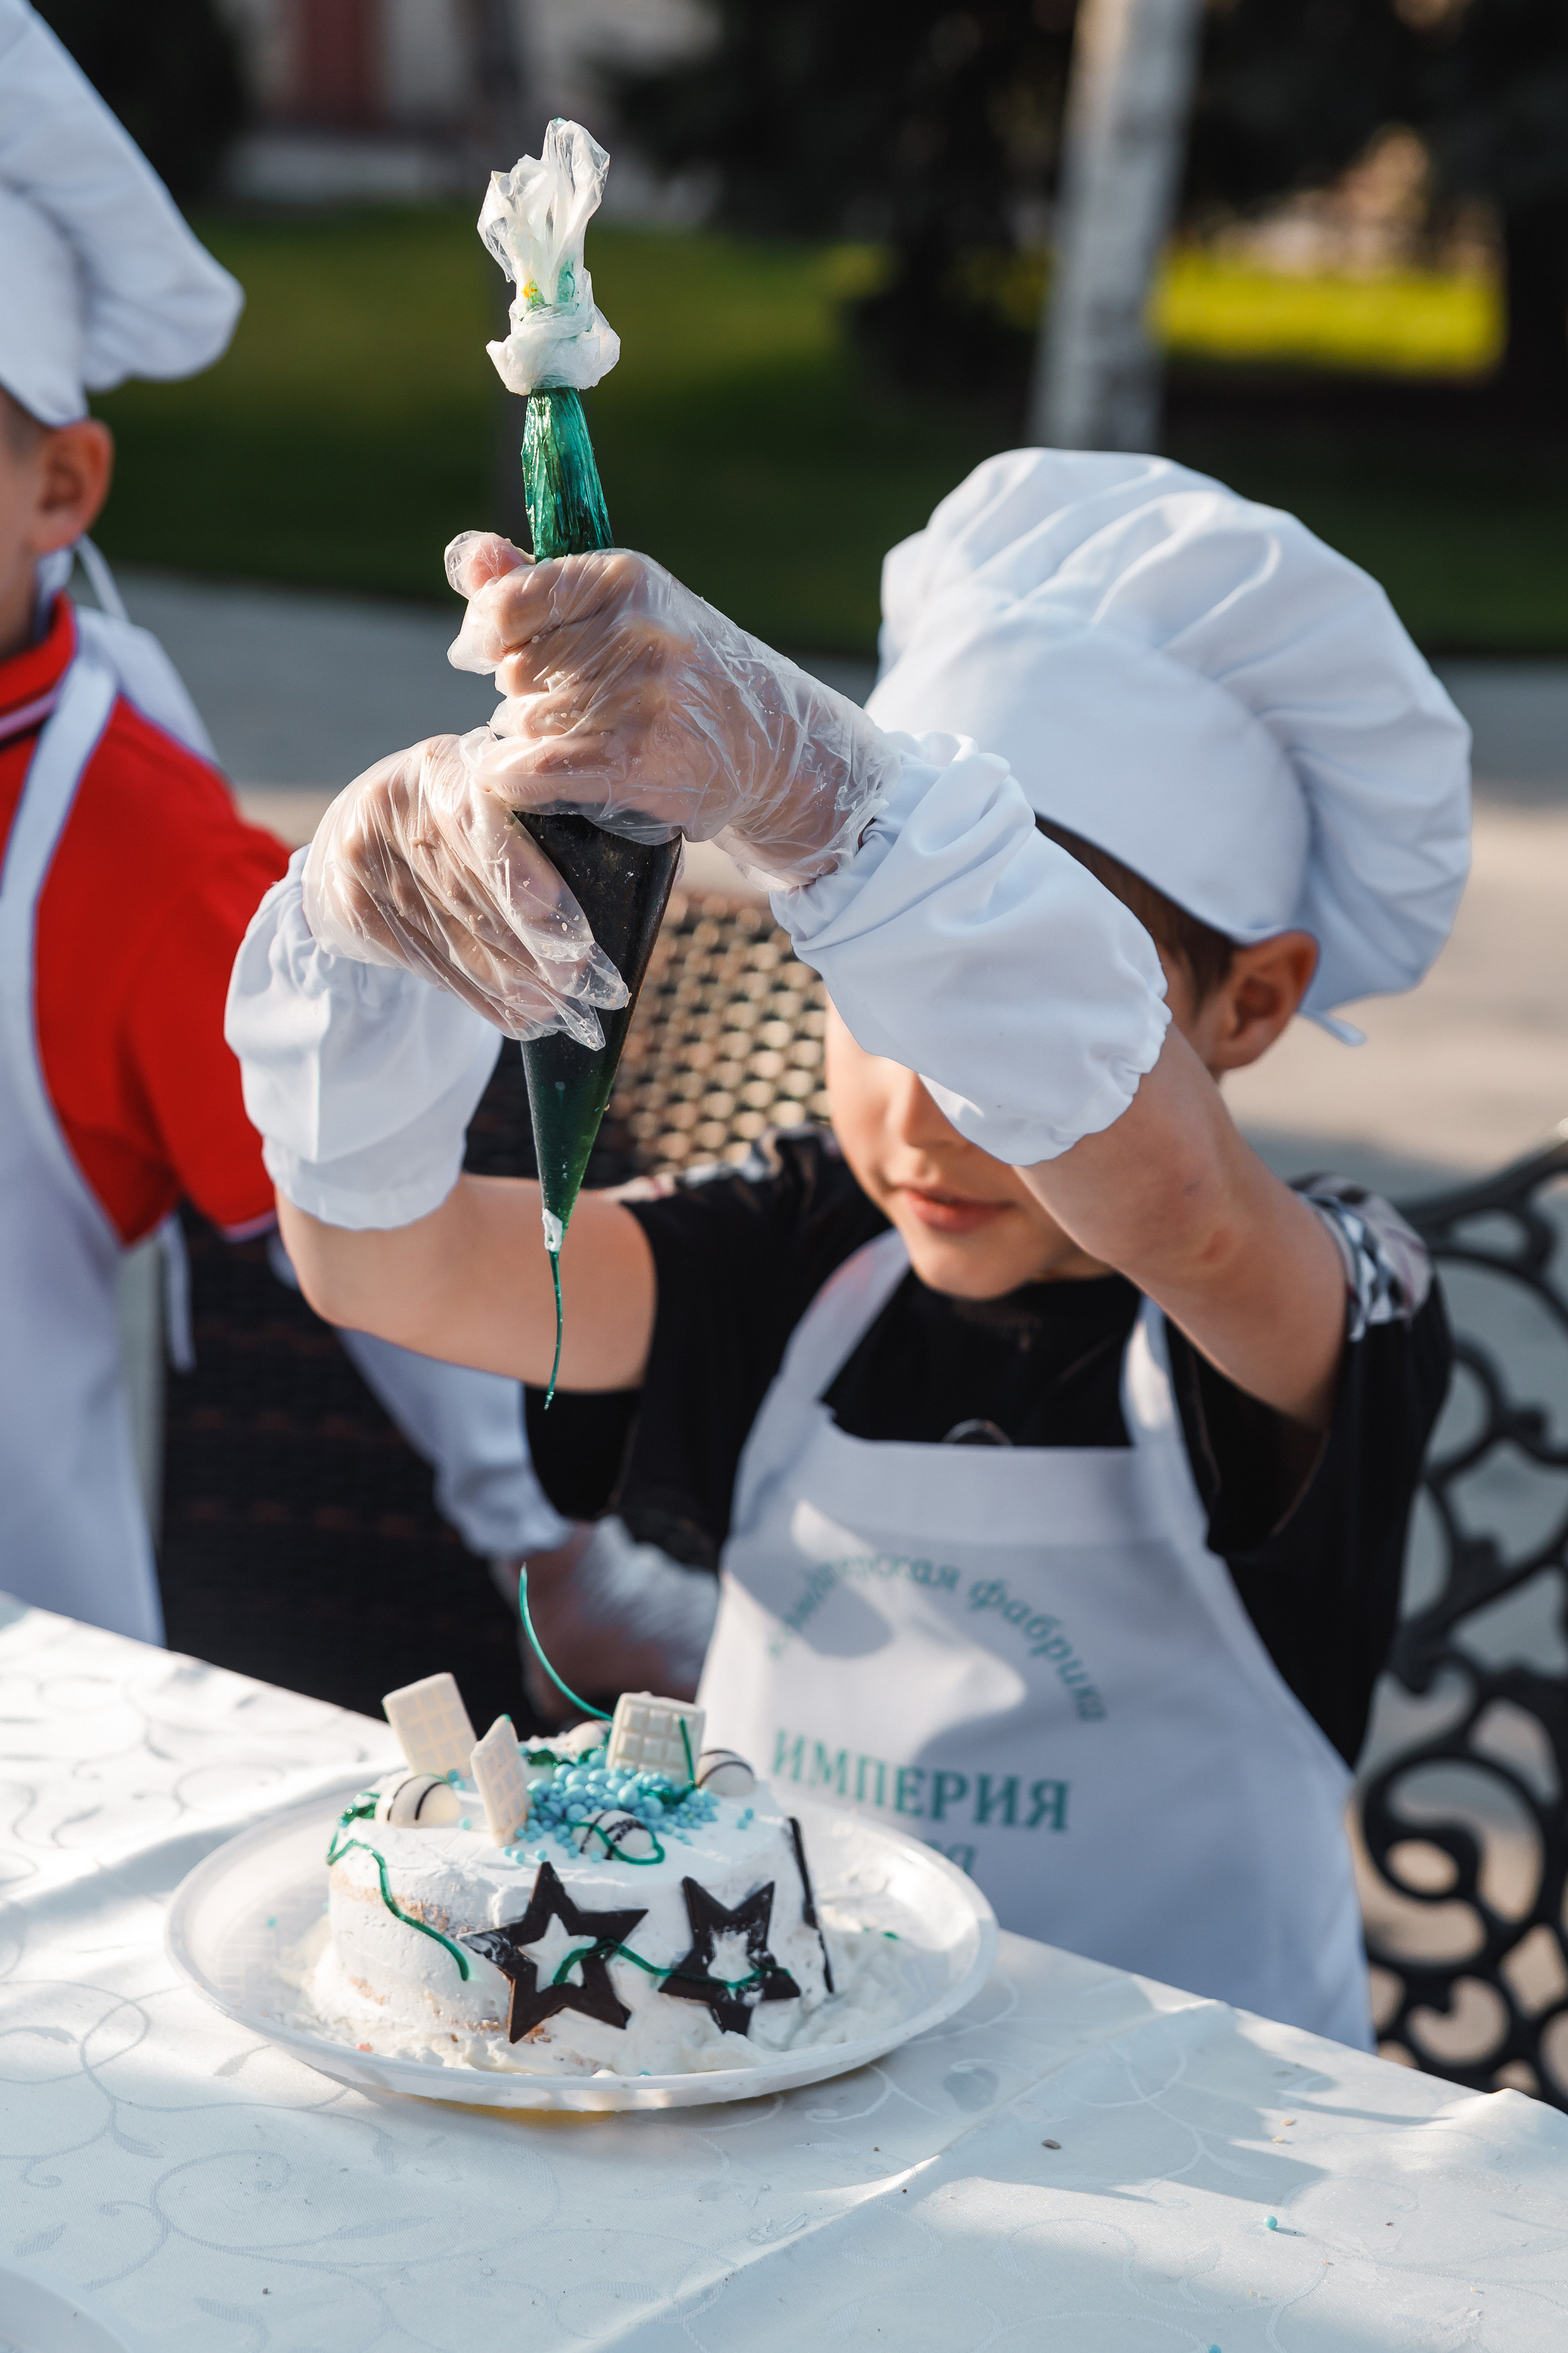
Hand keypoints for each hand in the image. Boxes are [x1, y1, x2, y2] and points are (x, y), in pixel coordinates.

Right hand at [301, 732, 626, 1042]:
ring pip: (451, 937)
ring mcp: (367, 860)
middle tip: (578, 985)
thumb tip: (606, 887)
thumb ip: (524, 820)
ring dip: (509, 983)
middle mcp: (394, 808)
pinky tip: (515, 1016)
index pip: (484, 829)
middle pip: (471, 895)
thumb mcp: (481, 788)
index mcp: (439, 767)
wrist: (354, 830)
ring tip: (556, 1010)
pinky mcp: (355, 906)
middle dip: (531, 949)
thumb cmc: (448, 811)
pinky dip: (477, 996)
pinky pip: (426, 962)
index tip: (575, 936)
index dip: (529, 885)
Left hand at [444, 530, 902, 889]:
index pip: (505, 605)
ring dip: (532, 739)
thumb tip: (468, 556)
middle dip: (525, 692)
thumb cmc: (683, 672)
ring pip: (522, 724)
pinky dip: (516, 777)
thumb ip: (535, 583)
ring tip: (585, 739)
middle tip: (575, 703)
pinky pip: (532, 771)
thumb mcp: (624, 608)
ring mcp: (639, 699)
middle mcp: (634, 632)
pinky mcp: (637, 761)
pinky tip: (529, 776)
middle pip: (513, 672)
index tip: (489, 652)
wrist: (772, 743)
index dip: (485, 636)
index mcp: (624, 578)